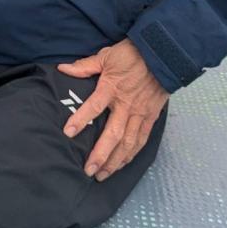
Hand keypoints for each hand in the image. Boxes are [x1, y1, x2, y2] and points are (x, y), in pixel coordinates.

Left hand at [57, 38, 168, 181]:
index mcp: (112, 88)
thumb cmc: (133, 54)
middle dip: (101, 155)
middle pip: (113, 134)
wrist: (163, 54)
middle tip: (88, 170)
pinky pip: (142, 139)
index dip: (80, 120)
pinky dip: (132, 154)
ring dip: (115, 160)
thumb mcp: (106, 55)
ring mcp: (141, 113)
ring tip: (103, 174)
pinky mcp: (151, 117)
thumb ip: (85, 66)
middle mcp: (126, 105)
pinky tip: (123, 163)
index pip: (93, 107)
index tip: (68, 133)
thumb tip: (63, 69)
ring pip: (128, 143)